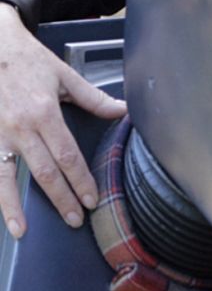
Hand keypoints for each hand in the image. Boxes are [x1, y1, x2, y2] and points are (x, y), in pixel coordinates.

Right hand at [0, 4, 126, 237]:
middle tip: (75, 220)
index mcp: (44, 112)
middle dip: (62, 199)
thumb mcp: (63, 74)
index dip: (81, 180)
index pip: (68, 156)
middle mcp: (20, 128)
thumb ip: (92, 98)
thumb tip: (122, 110)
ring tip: (25, 231)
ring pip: (8, 178)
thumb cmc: (27, 59)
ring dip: (17, 207)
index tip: (92, 199)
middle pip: (45, 172)